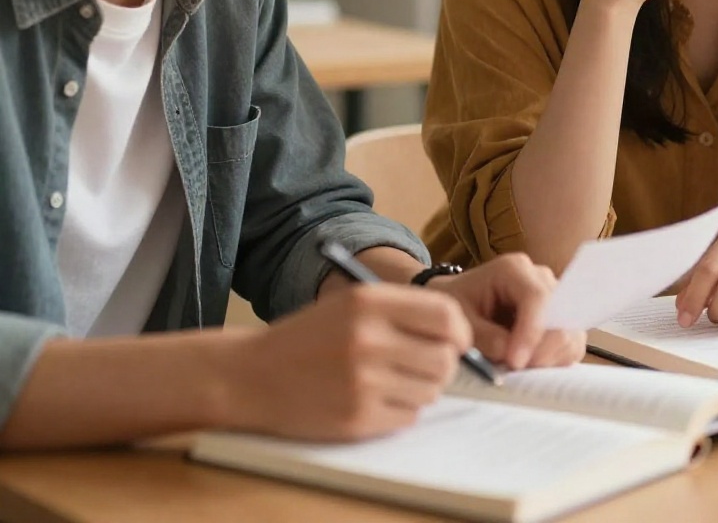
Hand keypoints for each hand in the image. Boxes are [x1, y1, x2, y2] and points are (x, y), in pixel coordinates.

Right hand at [234, 282, 470, 440]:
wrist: (253, 375)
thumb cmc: (310, 336)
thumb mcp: (352, 303)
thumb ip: (405, 309)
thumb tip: (459, 331)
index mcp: (369, 302)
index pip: (446, 316)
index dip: (460, 330)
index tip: (456, 339)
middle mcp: (368, 339)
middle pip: (445, 358)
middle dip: (444, 363)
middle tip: (424, 362)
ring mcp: (363, 382)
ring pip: (431, 390)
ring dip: (421, 387)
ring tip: (392, 378)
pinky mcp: (357, 418)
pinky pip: (408, 416)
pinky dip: (400, 410)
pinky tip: (373, 398)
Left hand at [429, 253, 586, 369]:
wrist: (459, 304)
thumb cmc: (457, 304)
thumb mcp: (458, 318)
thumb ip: (482, 336)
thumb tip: (507, 352)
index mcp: (514, 269)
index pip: (536, 297)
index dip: (531, 332)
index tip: (515, 362)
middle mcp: (540, 279)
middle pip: (560, 315)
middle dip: (542, 349)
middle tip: (517, 371)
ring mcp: (553, 300)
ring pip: (570, 333)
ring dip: (549, 359)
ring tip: (519, 370)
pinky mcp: (558, 322)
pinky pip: (570, 346)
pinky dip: (554, 362)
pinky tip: (529, 368)